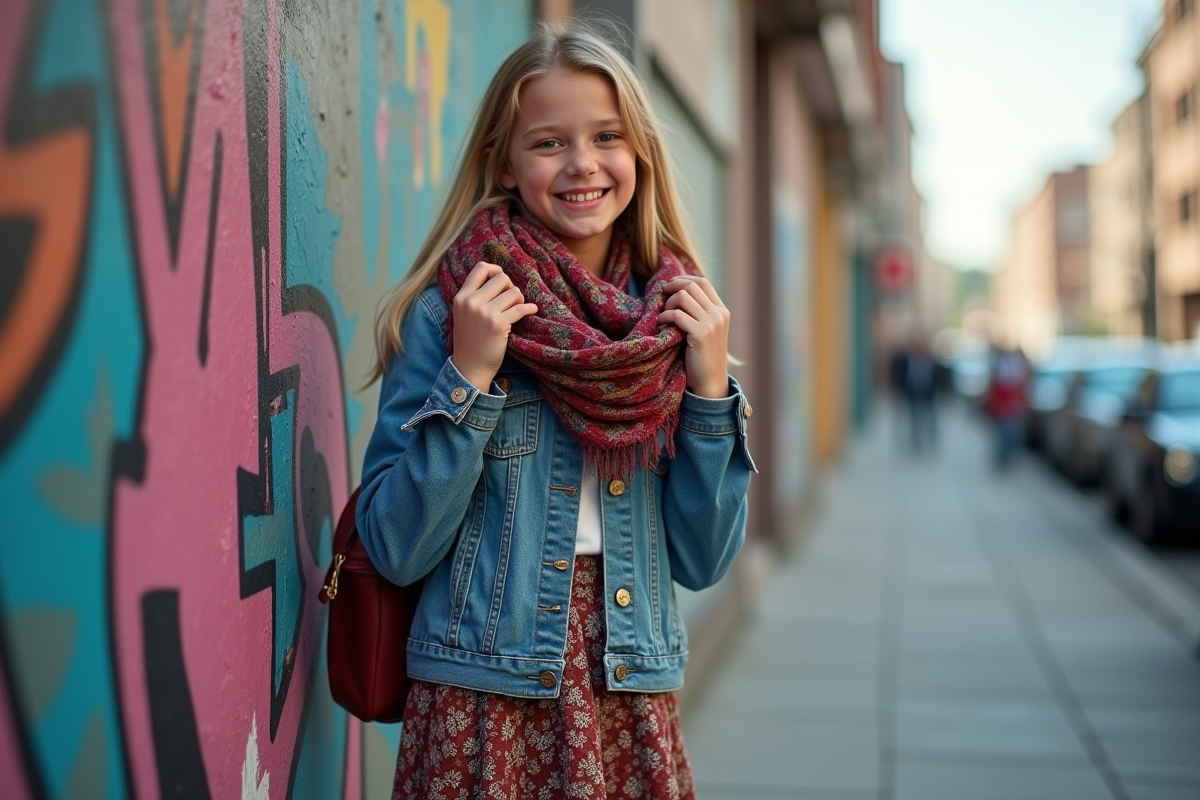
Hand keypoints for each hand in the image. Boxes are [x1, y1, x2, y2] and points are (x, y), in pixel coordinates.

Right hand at [451, 261, 537, 391]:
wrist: (470, 367)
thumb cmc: (470, 340)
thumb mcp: (463, 313)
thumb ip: (474, 296)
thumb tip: (499, 277)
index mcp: (462, 297)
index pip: (480, 268)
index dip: (495, 269)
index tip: (502, 281)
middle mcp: (472, 302)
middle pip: (501, 278)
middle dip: (510, 287)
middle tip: (511, 300)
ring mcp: (485, 313)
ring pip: (513, 291)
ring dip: (519, 299)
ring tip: (517, 309)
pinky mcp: (498, 324)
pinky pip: (521, 308)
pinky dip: (530, 308)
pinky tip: (532, 310)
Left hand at [657, 276, 729, 398]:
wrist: (710, 381)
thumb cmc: (702, 356)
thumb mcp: (706, 330)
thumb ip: (698, 312)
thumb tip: (677, 292)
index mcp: (721, 311)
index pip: (703, 282)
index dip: (683, 279)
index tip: (670, 285)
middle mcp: (719, 314)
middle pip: (692, 286)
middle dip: (672, 288)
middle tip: (661, 297)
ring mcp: (711, 324)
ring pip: (683, 297)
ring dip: (668, 304)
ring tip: (663, 315)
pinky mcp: (701, 335)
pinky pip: (677, 315)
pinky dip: (664, 317)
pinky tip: (660, 325)